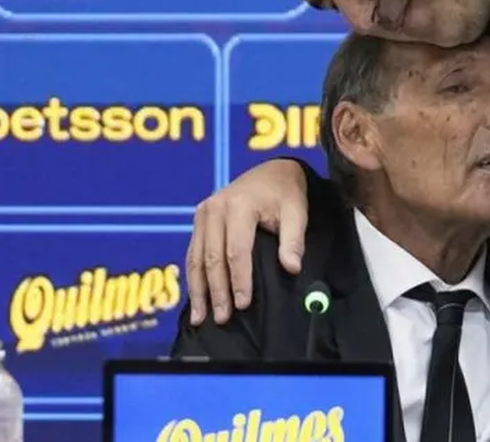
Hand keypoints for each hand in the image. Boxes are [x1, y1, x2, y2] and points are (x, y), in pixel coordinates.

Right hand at [185, 159, 309, 324]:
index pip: (236, 250)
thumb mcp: (297, 212)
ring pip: (196, 258)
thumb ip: (294, 240)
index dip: (238, 279)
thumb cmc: (286, 193)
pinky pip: (193, 252)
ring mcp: (203, 213)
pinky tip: (196, 298)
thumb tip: (291, 268)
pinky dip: (194, 277)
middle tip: (223, 318)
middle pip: (212, 257)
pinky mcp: (199, 218)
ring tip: (201, 317)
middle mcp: (215, 208)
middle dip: (217, 291)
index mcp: (239, 205)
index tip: (243, 304)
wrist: (272, 172)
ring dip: (199, 290)